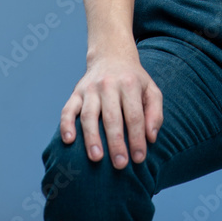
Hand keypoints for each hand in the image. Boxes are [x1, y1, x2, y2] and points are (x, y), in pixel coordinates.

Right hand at [59, 47, 162, 168]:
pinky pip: (68, 109)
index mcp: (130, 84)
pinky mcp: (76, 93)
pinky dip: (66, 124)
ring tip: (97, 158)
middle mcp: (109, 85)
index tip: (139, 158)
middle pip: (112, 117)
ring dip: (92, 137)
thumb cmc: (134, 80)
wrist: (112, 55)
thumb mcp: (151, 89)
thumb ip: (155, 112)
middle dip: (116, 143)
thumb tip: (151, 138)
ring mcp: (90, 89)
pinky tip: (69, 140)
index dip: (137, 138)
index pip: (134, 115)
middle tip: (120, 164)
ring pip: (89, 115)